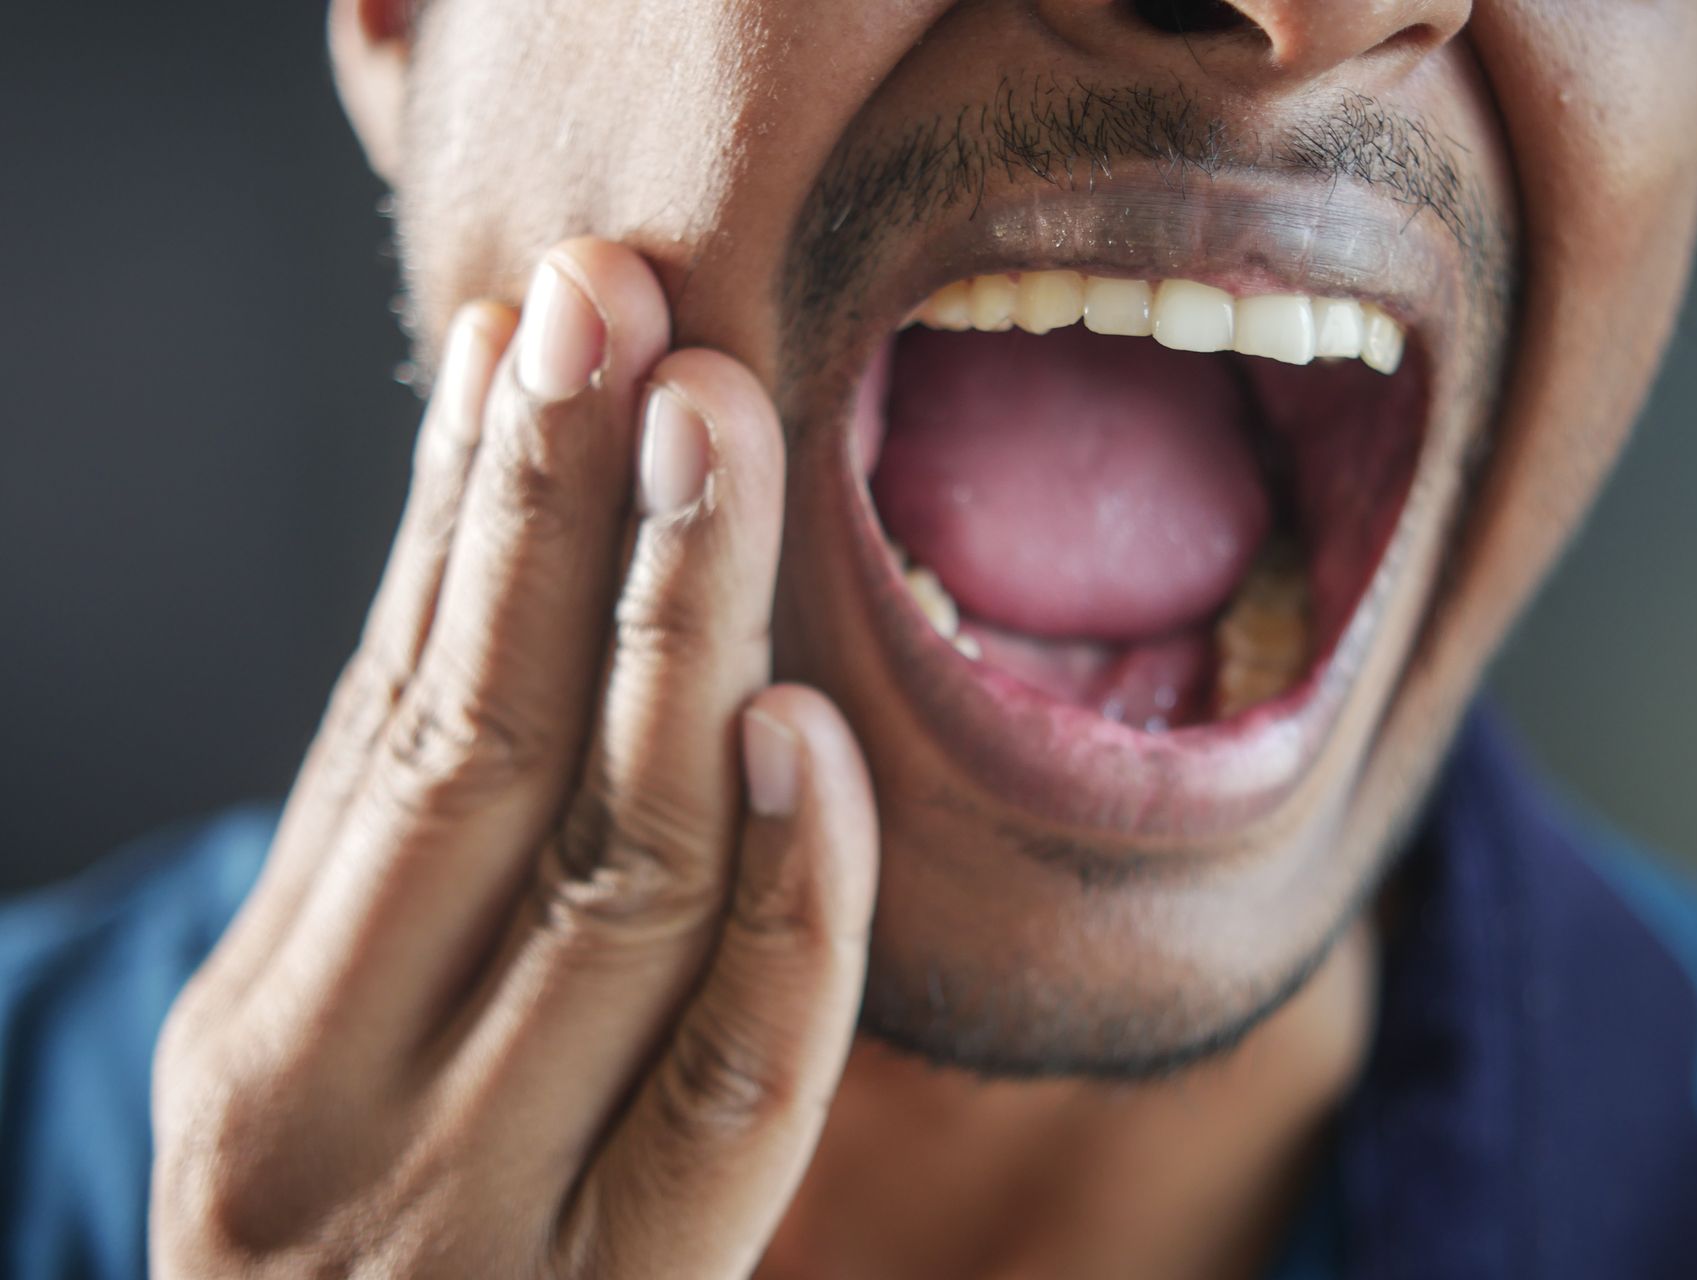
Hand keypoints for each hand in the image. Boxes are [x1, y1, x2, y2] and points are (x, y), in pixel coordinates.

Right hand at [150, 239, 878, 1277]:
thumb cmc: (366, 1249)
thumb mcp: (328, 1056)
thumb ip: (405, 850)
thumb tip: (476, 548)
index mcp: (263, 1028)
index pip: (385, 718)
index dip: (462, 513)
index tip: (531, 331)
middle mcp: (344, 1108)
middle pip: (481, 756)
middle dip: (552, 516)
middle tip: (621, 311)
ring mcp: (489, 1207)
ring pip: (617, 874)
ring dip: (669, 630)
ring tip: (711, 426)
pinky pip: (741, 1084)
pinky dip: (788, 898)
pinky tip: (797, 722)